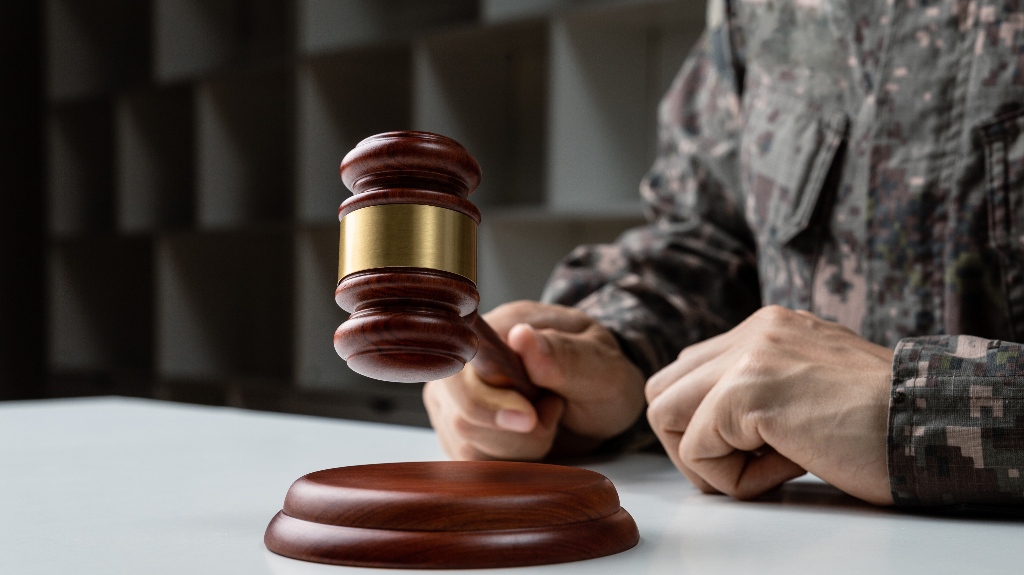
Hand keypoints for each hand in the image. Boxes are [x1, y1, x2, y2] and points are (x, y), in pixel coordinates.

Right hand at [423, 301, 645, 460]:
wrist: (602, 402)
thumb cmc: (602, 375)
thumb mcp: (601, 364)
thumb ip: (565, 354)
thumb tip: (521, 337)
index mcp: (496, 330)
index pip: (460, 368)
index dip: (487, 401)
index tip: (530, 417)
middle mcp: (465, 366)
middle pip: (462, 416)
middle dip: (516, 432)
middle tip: (554, 411)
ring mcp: (457, 402)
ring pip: (469, 446)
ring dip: (519, 447)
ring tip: (547, 418)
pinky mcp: (461, 435)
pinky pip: (473, 464)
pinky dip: (511, 460)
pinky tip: (533, 439)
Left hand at [645, 305, 893, 504]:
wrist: (935, 425)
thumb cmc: (883, 423)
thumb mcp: (811, 387)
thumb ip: (760, 389)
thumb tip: (710, 423)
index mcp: (765, 328)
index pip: (688, 372)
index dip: (704, 424)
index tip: (755, 446)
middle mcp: (751, 332)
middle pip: (662, 390)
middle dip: (689, 441)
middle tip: (743, 464)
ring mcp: (747, 357)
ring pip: (663, 415)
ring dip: (706, 460)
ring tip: (765, 466)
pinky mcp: (748, 393)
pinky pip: (697, 450)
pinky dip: (734, 479)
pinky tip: (789, 468)